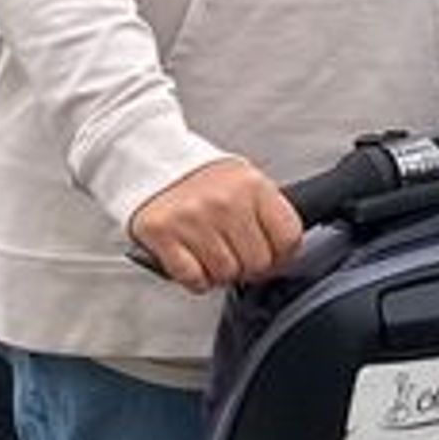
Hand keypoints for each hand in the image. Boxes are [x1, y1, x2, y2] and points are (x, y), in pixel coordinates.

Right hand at [127, 155, 298, 290]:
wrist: (149, 159)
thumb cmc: (200, 177)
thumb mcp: (244, 181)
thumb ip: (266, 213)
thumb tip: (284, 254)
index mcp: (252, 185)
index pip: (289, 237)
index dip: (283, 256)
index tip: (273, 257)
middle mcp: (225, 201)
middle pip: (258, 262)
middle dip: (249, 268)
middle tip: (237, 258)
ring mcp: (193, 218)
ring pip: (226, 273)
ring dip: (221, 273)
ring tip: (212, 256)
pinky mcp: (163, 234)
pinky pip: (193, 278)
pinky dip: (196, 280)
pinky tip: (194, 262)